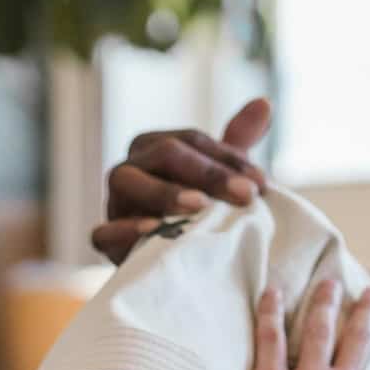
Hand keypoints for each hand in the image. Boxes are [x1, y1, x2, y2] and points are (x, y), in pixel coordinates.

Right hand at [92, 99, 275, 264]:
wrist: (172, 266)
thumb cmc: (194, 215)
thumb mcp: (218, 180)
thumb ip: (236, 143)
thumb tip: (265, 104)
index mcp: (154, 146)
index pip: (192, 141)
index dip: (228, 158)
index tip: (261, 183)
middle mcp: (131, 167)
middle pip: (165, 154)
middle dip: (208, 173)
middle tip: (246, 195)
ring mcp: (114, 202)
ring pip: (128, 181)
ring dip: (165, 192)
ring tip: (201, 205)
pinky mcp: (106, 239)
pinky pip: (104, 231)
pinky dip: (125, 229)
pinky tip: (154, 229)